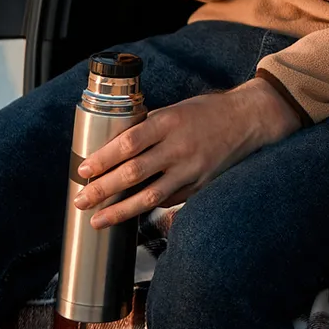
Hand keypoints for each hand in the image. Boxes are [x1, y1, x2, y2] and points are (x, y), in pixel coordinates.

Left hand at [72, 79, 296, 228]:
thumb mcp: (175, 109)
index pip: (128, 143)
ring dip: (119, 211)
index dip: (103, 159)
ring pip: (149, 196)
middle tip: (80, 200)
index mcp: (169, 122)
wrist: (248, 119)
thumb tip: (113, 147)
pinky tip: (128, 215)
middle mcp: (179, 147)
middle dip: (102, 189)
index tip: (84, 170)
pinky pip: (167, 200)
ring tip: (97, 220)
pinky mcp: (199, 185)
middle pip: (133, 173)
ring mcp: (191, 169)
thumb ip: (147, 128)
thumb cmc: (207, 111)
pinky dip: (146, 209)